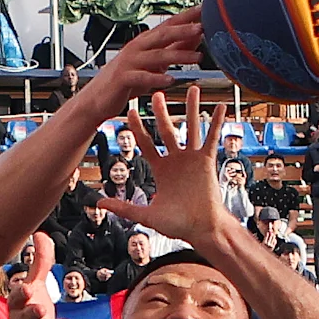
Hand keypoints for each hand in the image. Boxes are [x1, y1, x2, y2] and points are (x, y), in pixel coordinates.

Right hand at [6, 233, 61, 318]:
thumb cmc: (28, 318)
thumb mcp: (32, 289)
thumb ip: (38, 263)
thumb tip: (40, 233)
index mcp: (19, 306)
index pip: (17, 298)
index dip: (20, 293)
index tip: (26, 287)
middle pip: (26, 318)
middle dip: (31, 313)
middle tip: (39, 310)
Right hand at [89, 9, 204, 108]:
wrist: (97, 97)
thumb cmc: (127, 79)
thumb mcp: (153, 63)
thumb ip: (173, 50)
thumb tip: (196, 38)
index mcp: (145, 41)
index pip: (169, 24)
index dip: (186, 17)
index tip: (204, 9)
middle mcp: (137, 48)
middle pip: (163, 35)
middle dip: (184, 30)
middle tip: (203, 27)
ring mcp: (130, 62)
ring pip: (157, 56)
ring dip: (179, 56)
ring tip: (197, 58)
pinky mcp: (124, 79)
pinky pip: (143, 77)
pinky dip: (157, 78)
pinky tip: (171, 79)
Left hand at [94, 85, 231, 253]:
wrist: (202, 229)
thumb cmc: (177, 225)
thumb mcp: (146, 215)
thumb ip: (124, 208)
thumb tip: (99, 203)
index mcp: (161, 169)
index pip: (146, 144)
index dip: (138, 129)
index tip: (130, 112)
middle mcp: (176, 160)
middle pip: (166, 130)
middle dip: (161, 112)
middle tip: (155, 93)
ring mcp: (192, 159)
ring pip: (190, 128)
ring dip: (191, 108)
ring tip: (191, 88)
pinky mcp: (207, 161)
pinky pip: (211, 138)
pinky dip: (215, 122)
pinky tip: (219, 105)